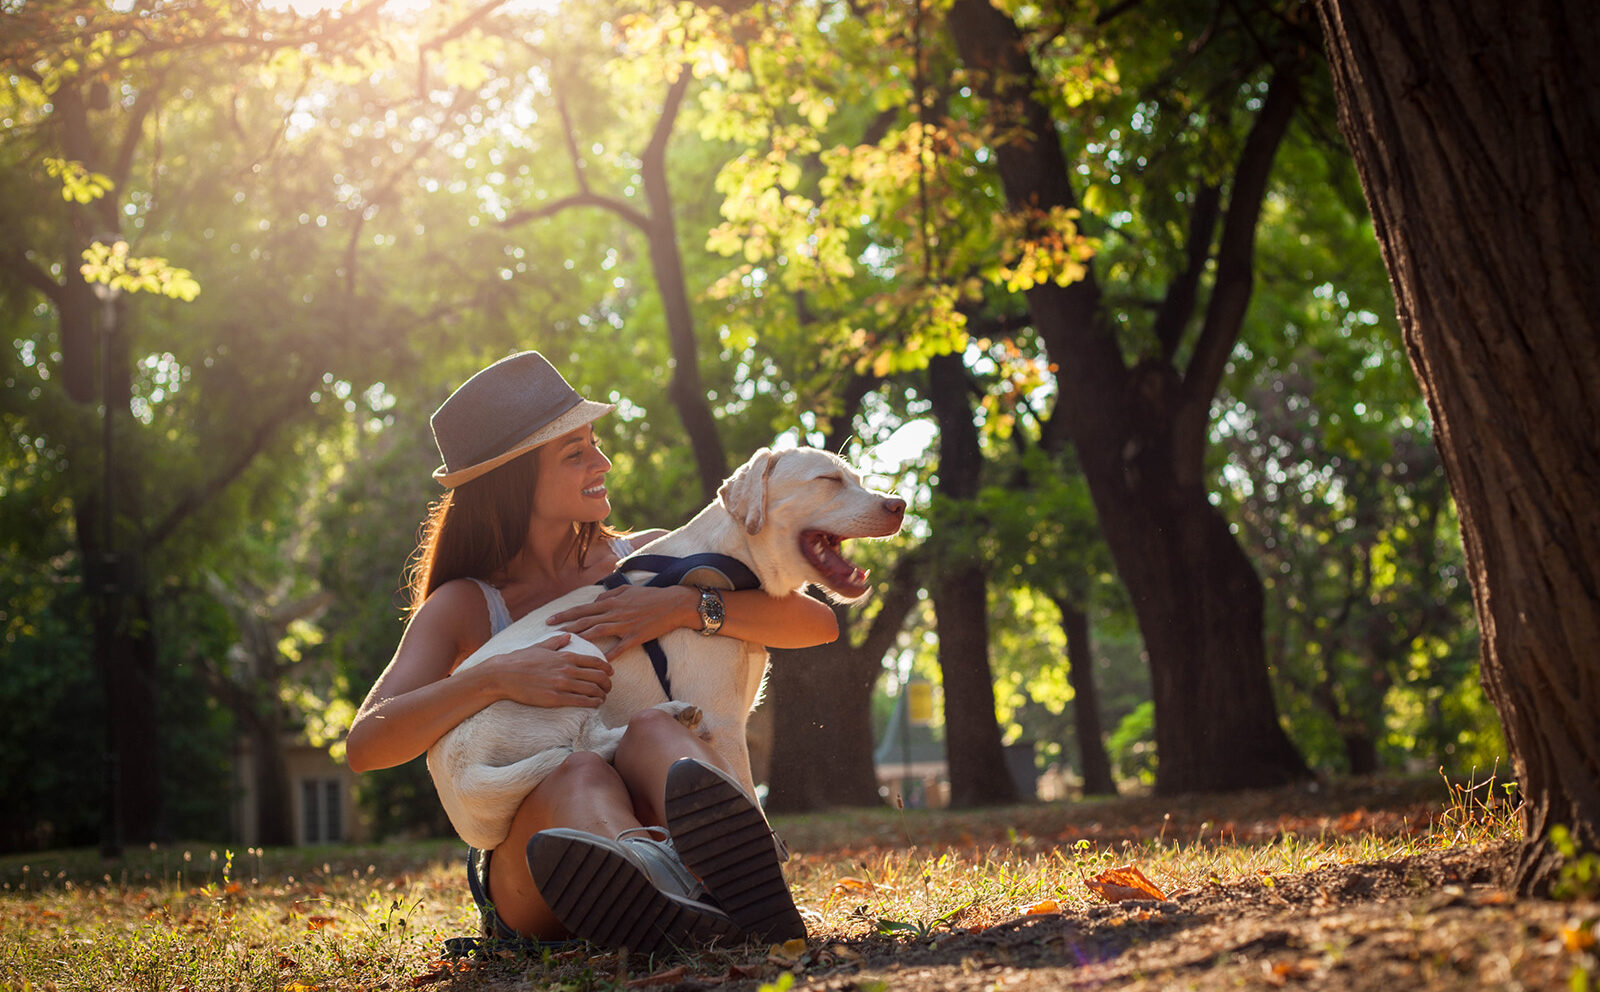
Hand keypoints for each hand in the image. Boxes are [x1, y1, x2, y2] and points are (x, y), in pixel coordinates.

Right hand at [482, 632, 613, 707]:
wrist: (503, 675)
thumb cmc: (520, 660)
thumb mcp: (540, 647)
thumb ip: (556, 642)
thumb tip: (567, 635)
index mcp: (565, 656)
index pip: (595, 661)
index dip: (607, 668)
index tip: (611, 673)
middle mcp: (567, 669)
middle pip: (598, 676)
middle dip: (608, 683)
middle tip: (609, 688)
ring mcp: (562, 684)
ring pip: (592, 689)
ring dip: (602, 694)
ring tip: (603, 697)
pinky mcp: (555, 698)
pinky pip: (580, 701)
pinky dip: (592, 703)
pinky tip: (596, 704)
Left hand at [546, 585, 697, 660]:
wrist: (673, 603)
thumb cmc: (650, 595)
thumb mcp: (627, 590)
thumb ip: (608, 596)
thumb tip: (594, 603)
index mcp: (612, 602)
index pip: (582, 609)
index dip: (565, 615)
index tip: (550, 620)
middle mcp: (615, 612)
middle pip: (585, 620)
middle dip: (566, 626)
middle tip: (549, 633)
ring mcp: (625, 625)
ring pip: (597, 632)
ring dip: (581, 638)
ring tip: (567, 646)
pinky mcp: (636, 636)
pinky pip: (619, 647)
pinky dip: (608, 655)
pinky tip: (597, 662)